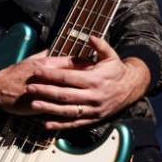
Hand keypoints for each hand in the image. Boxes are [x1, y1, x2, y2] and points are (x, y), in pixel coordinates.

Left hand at [0, 36, 149, 129]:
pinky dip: (61, 124)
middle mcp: (94, 96)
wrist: (133, 87)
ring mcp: (94, 109)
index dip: (51, 75)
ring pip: (68, 111)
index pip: (69, 77)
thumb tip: (90, 36)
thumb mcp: (111, 56)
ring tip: (33, 105)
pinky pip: (75, 123)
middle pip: (65, 95)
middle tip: (29, 88)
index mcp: (95, 80)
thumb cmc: (117, 70)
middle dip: (46, 91)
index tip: (36, 71)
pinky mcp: (94, 119)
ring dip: (50, 109)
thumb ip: (100, 46)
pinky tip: (46, 124)